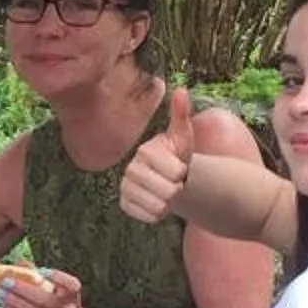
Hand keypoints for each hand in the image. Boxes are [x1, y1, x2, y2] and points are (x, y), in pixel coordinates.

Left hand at [0, 264, 92, 307]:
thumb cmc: (66, 306)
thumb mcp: (63, 290)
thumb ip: (44, 277)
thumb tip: (23, 265)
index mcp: (74, 296)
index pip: (71, 286)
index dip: (56, 277)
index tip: (42, 271)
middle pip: (47, 301)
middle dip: (24, 290)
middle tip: (7, 282)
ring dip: (15, 302)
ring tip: (2, 293)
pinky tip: (6, 305)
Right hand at [120, 86, 196, 224]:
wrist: (164, 176)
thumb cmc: (176, 155)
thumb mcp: (182, 136)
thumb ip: (181, 115)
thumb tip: (182, 90)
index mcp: (145, 151)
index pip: (177, 173)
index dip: (183, 173)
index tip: (178, 166)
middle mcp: (130, 168)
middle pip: (169, 192)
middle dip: (176, 190)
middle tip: (171, 181)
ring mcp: (125, 187)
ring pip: (160, 207)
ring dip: (168, 203)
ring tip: (164, 191)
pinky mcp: (124, 204)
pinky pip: (150, 217)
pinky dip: (157, 214)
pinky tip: (155, 201)